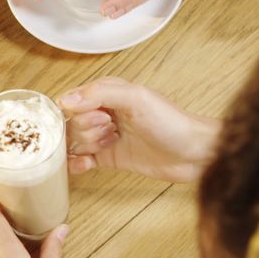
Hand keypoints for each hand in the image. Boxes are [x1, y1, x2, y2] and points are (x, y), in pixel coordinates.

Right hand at [57, 77, 220, 182]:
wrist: (194, 153)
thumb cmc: (172, 122)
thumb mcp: (136, 99)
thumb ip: (99, 94)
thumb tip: (65, 100)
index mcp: (107, 92)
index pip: (71, 100)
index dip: (77, 112)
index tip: (98, 117)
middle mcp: (103, 112)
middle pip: (71, 122)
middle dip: (85, 129)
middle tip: (109, 130)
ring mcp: (105, 136)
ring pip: (75, 142)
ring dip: (85, 145)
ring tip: (108, 144)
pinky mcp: (109, 157)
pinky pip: (80, 160)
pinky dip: (77, 164)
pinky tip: (84, 165)